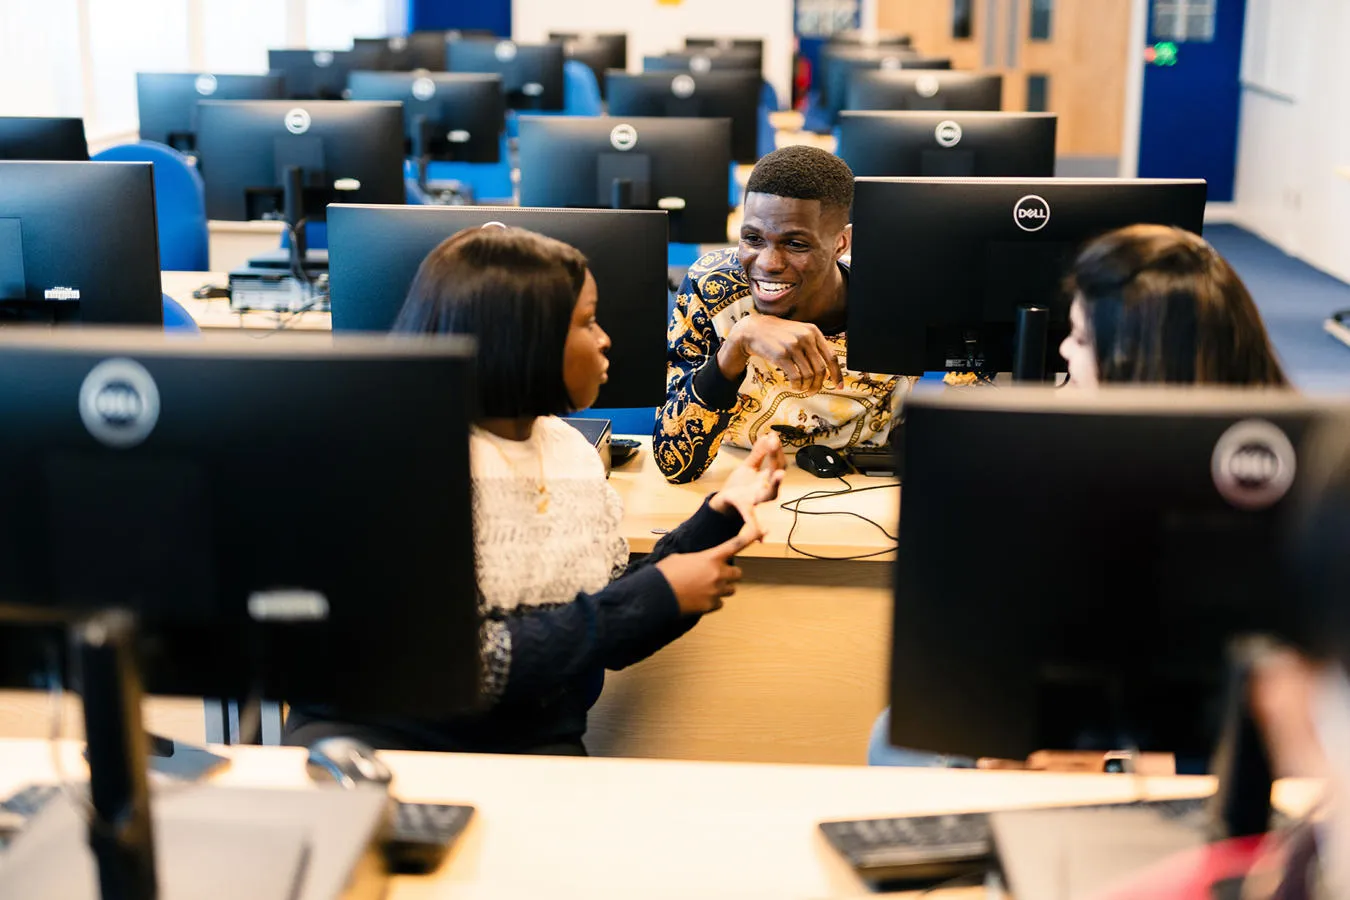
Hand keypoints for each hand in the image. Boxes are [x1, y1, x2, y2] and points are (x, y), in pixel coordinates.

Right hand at [655, 526, 760, 614]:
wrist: (658, 595)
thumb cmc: (666, 573)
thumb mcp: (679, 558)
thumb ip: (695, 559)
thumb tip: (695, 564)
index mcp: (711, 557)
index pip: (735, 545)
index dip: (749, 537)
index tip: (761, 530)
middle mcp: (718, 573)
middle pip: (738, 573)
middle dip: (730, 574)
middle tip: (717, 576)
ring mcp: (717, 590)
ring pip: (731, 590)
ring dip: (723, 588)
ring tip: (705, 588)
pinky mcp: (712, 605)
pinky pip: (720, 603)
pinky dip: (713, 602)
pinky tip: (699, 599)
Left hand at [710, 433, 786, 534]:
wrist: (725, 503)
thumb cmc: (740, 485)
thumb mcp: (748, 468)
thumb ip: (758, 454)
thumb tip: (769, 435)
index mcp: (765, 478)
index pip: (776, 463)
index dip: (776, 450)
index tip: (773, 436)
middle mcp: (764, 489)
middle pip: (775, 475)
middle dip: (777, 464)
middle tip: (776, 449)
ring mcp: (756, 500)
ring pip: (768, 494)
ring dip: (774, 485)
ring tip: (779, 474)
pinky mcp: (744, 510)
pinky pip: (751, 521)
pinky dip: (756, 531)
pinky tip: (761, 539)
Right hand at [717, 315, 843, 393]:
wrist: (754, 330)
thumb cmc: (779, 335)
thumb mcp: (799, 333)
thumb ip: (813, 346)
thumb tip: (828, 370)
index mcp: (813, 332)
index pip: (831, 357)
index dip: (837, 374)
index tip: (838, 386)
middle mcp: (805, 337)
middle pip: (821, 369)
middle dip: (818, 385)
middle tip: (812, 391)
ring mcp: (793, 346)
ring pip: (809, 375)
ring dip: (806, 386)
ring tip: (801, 388)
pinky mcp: (781, 355)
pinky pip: (796, 377)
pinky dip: (797, 385)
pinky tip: (794, 386)